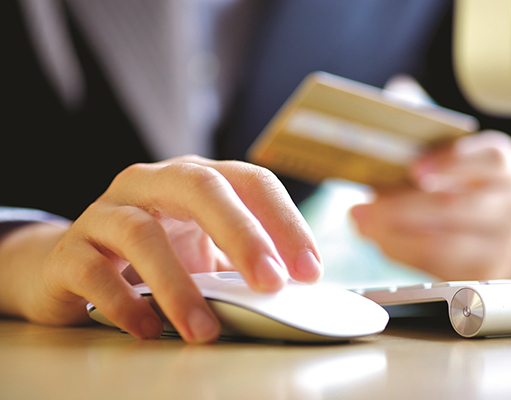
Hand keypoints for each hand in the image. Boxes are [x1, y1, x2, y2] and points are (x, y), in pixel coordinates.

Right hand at [0, 155, 321, 342]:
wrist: (74, 265)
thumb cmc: (155, 255)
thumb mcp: (204, 251)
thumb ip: (240, 265)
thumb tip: (294, 295)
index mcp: (195, 178)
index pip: (250, 181)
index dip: (285, 221)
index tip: (309, 271)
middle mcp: (151, 183)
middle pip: (200, 188)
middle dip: (242, 234)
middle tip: (271, 283)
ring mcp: (106, 212)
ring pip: (141, 233)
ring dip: (178, 285)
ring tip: (205, 329)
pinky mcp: (70, 250)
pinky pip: (95, 272)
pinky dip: (125, 304)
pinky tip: (148, 329)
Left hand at [350, 131, 510, 279]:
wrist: (492, 232)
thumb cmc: (458, 183)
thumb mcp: (449, 152)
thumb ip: (425, 123)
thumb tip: (396, 93)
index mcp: (504, 165)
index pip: (490, 159)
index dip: (451, 162)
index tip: (414, 169)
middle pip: (457, 207)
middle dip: (402, 207)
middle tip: (363, 206)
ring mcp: (501, 243)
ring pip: (444, 244)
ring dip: (394, 234)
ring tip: (362, 223)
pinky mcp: (481, 272)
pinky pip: (437, 267)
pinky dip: (401, 252)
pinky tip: (379, 240)